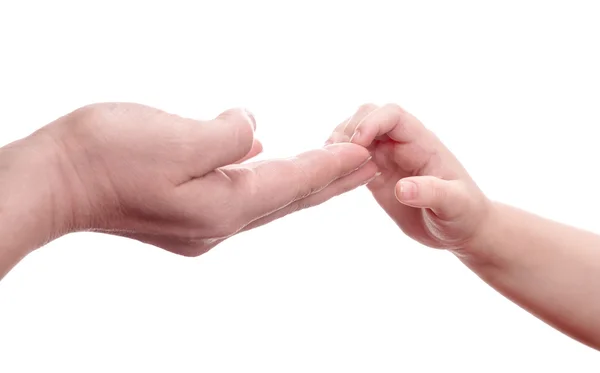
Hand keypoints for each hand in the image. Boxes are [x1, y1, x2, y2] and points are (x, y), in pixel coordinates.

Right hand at [38, 103, 375, 255]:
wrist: (55, 182)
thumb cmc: (110, 157)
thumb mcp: (179, 138)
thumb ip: (230, 136)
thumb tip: (253, 133)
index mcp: (224, 207)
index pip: (294, 184)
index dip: (330, 166)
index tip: (364, 152)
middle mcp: (220, 223)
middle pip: (288, 198)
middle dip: (329, 180)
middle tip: (366, 164)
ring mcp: (201, 225)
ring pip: (266, 199)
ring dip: (301, 182)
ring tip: (332, 169)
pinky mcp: (184, 216)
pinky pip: (238, 196)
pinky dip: (263, 180)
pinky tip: (267, 165)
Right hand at [327, 104, 490, 252]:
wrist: (461, 230)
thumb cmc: (465, 214)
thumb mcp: (455, 205)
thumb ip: (431, 193)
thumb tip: (401, 188)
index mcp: (422, 143)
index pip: (392, 115)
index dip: (371, 122)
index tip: (357, 144)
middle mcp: (402, 145)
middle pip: (369, 116)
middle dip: (350, 130)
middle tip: (337, 157)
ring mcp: (387, 159)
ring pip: (356, 136)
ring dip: (340, 145)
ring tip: (330, 167)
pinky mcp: (376, 176)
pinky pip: (353, 159)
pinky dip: (340, 163)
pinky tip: (332, 177)